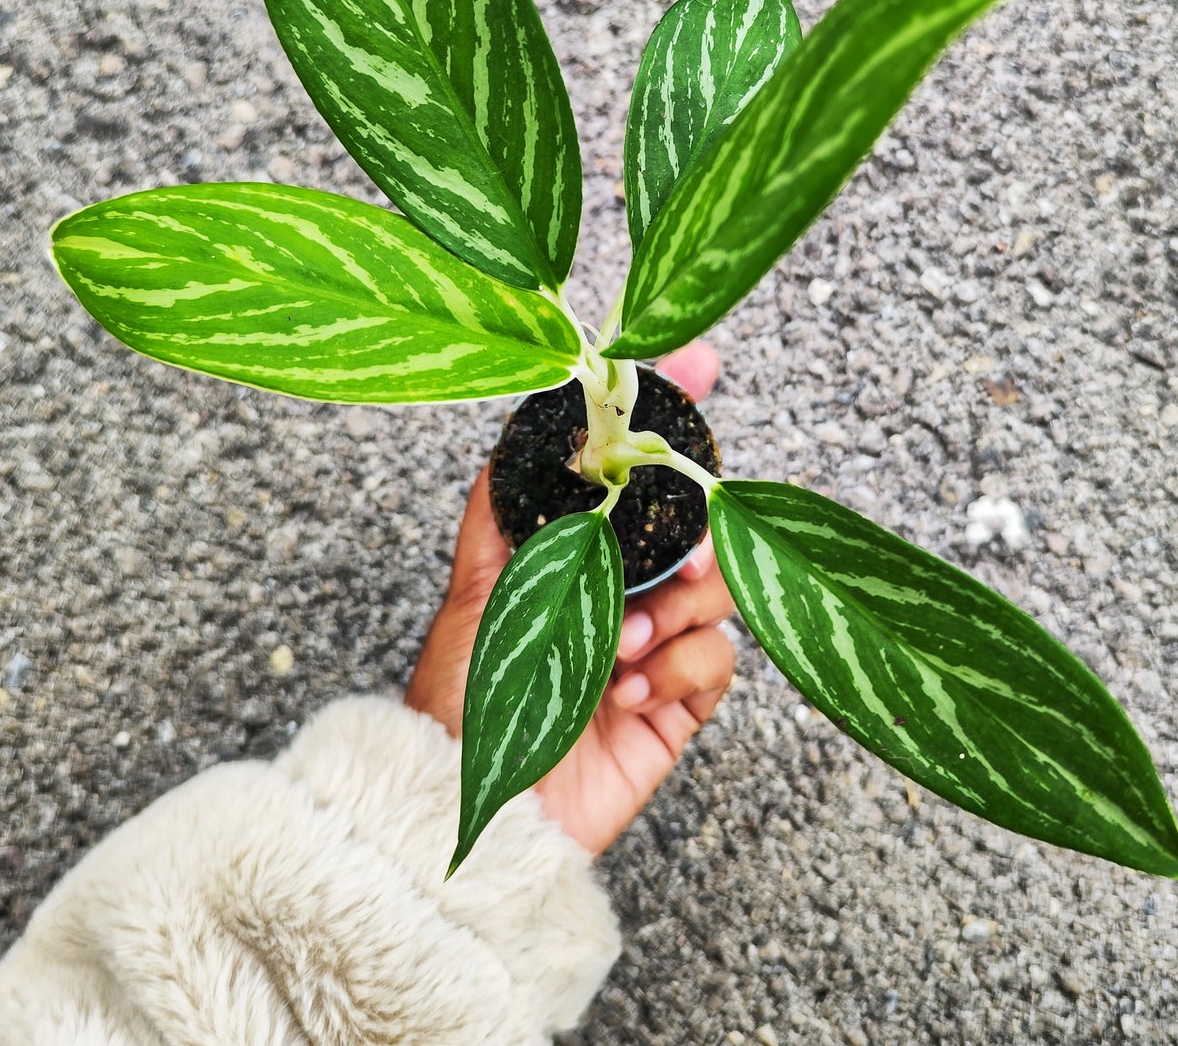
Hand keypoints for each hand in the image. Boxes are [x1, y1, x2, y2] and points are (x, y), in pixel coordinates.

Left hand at [405, 342, 736, 855]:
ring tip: (623, 648)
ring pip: (717, 590)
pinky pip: (717, 661)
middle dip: (695, 533)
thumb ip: (501, 501)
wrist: (473, 815)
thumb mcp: (476, 584)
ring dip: (677, 612)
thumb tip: (521, 417)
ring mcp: (653, 646)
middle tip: (678, 558)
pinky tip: (630, 692)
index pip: (636, 471)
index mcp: (577, 550)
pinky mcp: (678, 704)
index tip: (700, 362)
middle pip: (695, 525)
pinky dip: (680, 668)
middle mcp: (621, 590)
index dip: (669, 417)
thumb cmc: (460, 699)